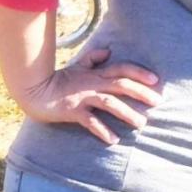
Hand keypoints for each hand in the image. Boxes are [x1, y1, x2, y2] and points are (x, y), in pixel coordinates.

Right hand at [21, 48, 159, 146]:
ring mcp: (84, 97)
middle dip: (142, 93)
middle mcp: (94, 84)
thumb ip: (94, 58)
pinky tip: (114, 140)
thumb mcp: (78, 66)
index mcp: (97, 73)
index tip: (156, 80)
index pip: (123, 69)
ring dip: (127, 113)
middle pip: (122, 85)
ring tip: (141, 123)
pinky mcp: (73, 112)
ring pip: (110, 103)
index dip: (140, 73)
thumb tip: (108, 51)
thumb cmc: (59, 79)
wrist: (34, 91)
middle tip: (158, 102)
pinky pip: (90, 122)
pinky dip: (102, 130)